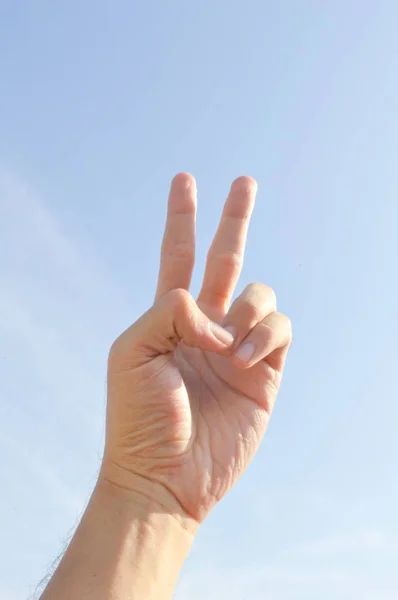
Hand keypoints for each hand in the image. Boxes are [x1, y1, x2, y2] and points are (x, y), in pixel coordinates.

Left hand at [102, 173, 291, 524]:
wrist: (164, 474)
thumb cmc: (137, 417)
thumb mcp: (133, 352)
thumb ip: (167, 311)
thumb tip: (203, 301)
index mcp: (170, 316)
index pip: (178, 255)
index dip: (182, 218)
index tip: (184, 181)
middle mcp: (207, 325)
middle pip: (226, 258)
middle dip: (235, 218)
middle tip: (245, 180)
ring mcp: (238, 346)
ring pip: (260, 293)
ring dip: (247, 311)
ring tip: (228, 349)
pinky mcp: (265, 371)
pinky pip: (280, 328)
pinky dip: (265, 334)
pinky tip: (243, 359)